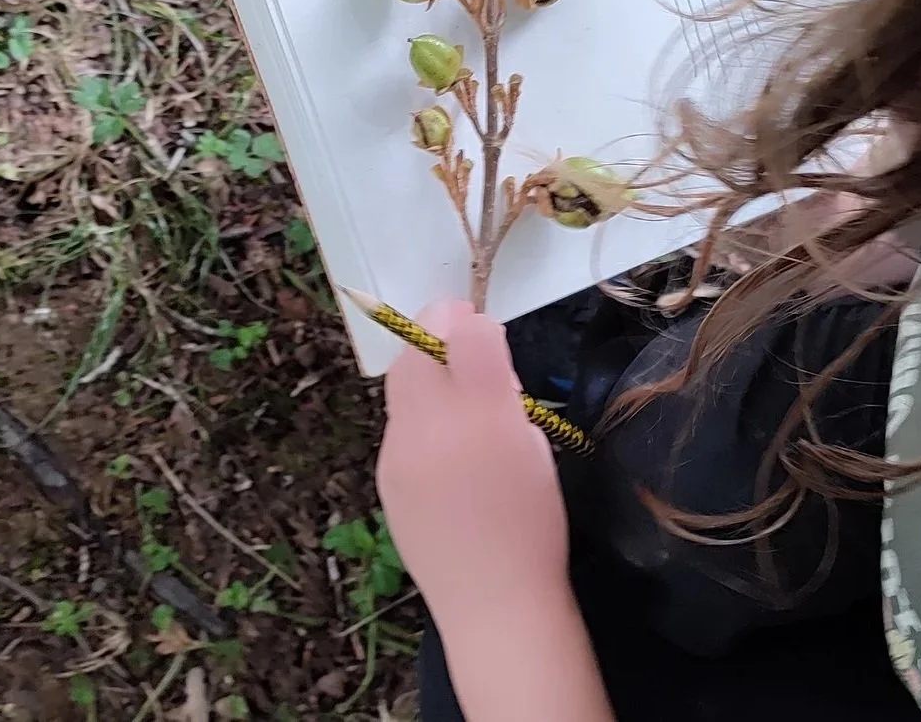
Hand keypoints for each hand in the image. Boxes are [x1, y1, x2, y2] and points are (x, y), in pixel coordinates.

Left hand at [377, 300, 569, 612]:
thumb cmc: (533, 523)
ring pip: (402, 385)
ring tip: (453, 389)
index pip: (468, 334)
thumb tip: (480, 361)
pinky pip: (398, 425)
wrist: (493, 599)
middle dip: (436, 330)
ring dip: (423, 370)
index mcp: (486, 417)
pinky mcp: (385, 476)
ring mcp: (400, 452)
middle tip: (460, 334)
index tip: (483, 327)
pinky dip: (416, 414)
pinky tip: (441, 441)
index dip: (474, 321)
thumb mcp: (536, 446)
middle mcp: (434, 426)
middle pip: (419, 348)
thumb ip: (504, 395)